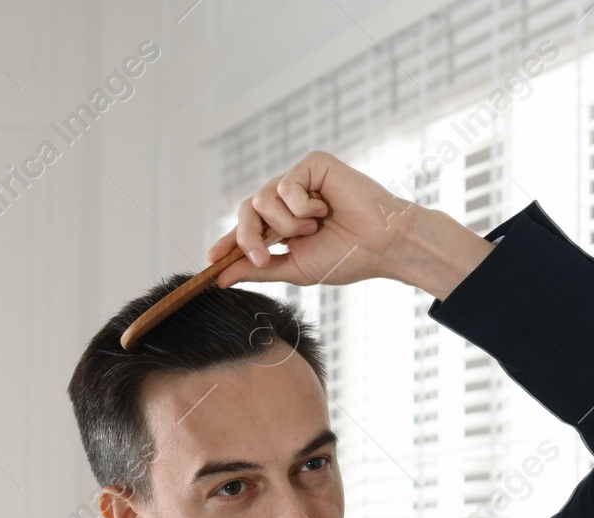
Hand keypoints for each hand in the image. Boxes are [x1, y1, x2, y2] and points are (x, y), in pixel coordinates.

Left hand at [207, 150, 426, 289]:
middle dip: (248, 237)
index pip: (247, 228)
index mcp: (284, 223)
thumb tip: (221, 278)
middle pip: (246, 210)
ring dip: (287, 224)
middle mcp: (288, 199)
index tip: (211, 262)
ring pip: (262, 199)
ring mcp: (299, 180)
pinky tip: (324, 209)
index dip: (228, 242)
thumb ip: (259, 268)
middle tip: (263, 256)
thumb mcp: (295, 268)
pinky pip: (285, 187)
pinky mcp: (312, 165)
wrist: (382, 246)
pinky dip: (302, 207)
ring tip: (315, 227)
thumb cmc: (347, 257)